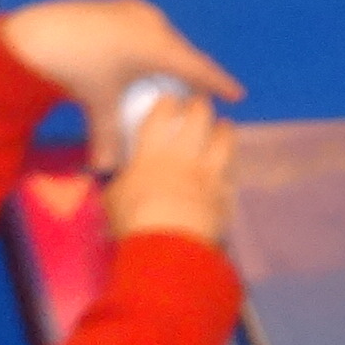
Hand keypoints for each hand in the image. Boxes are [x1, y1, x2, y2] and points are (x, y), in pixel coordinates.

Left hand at [0, 0, 243, 172]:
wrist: (37, 35)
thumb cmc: (77, 69)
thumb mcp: (99, 104)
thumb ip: (110, 138)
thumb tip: (107, 170)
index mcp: (158, 47)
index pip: (197, 68)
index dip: (218, 83)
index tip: (237, 95)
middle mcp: (153, 24)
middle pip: (180, 54)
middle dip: (189, 75)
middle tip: (197, 94)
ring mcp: (135, 11)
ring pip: (161, 40)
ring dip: (166, 60)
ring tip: (166, 79)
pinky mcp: (117, 7)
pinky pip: (144, 30)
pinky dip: (148, 47)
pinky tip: (137, 60)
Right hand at [103, 88, 235, 249]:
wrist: (169, 244)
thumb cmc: (134, 219)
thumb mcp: (113, 199)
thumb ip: (117, 184)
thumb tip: (111, 180)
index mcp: (153, 153)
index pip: (161, 116)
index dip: (166, 104)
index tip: (169, 100)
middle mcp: (185, 156)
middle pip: (199, 118)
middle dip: (200, 106)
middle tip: (199, 104)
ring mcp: (209, 173)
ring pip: (225, 140)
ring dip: (225, 130)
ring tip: (224, 126)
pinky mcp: (225, 194)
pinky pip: (233, 173)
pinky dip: (232, 166)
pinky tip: (231, 166)